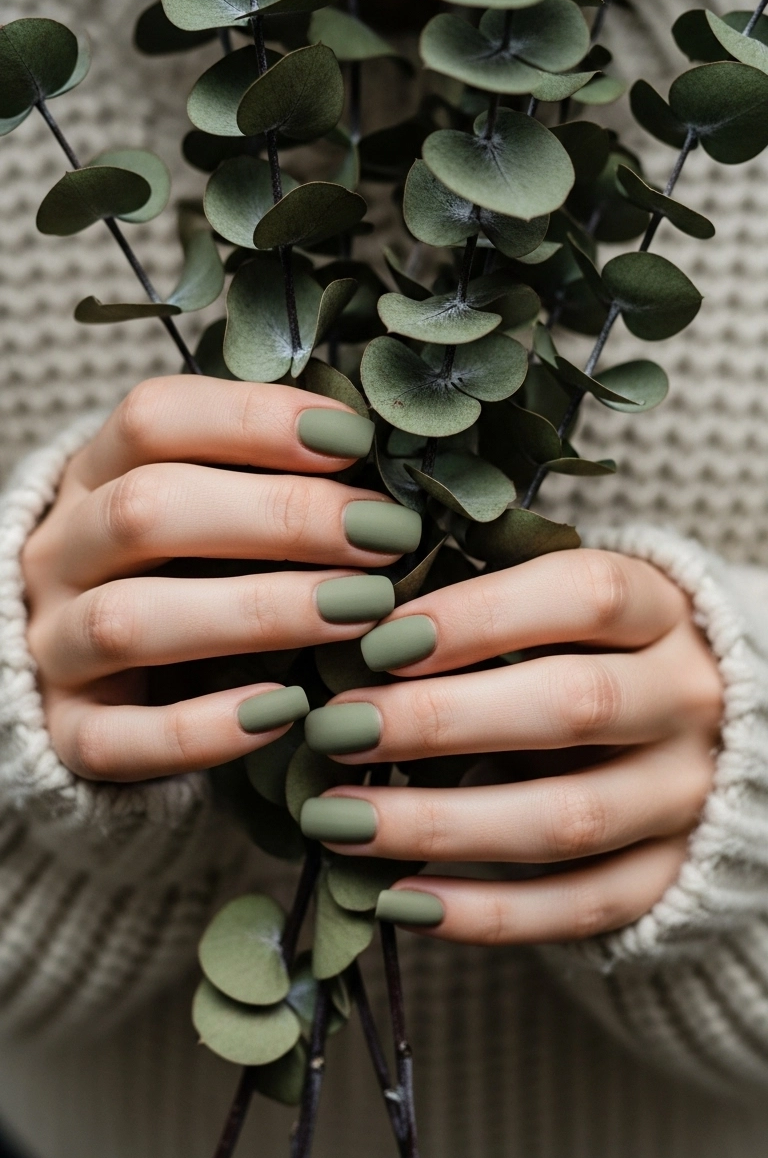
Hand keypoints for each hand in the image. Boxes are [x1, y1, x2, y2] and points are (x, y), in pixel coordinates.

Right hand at [22, 376, 419, 781]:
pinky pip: (116, 738)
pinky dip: (203, 729)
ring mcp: (52, 647)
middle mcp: (59, 553)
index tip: (354, 441)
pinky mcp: (67, 734)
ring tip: (360, 611)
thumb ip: (265, 486)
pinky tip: (287, 711)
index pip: (153, 419)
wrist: (89, 683)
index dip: (253, 419)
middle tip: (383, 534)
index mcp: (94, 477)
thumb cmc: (177, 579)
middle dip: (279, 517)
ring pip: (127, 620)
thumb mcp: (204, 514)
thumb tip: (387, 466)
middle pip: (146, 511)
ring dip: (256, 611)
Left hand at [301, 549, 723, 943]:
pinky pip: (579, 907)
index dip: (480, 616)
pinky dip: (485, 913)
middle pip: (576, 705)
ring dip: (440, 824)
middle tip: (337, 732)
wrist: (705, 742)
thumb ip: (477, 616)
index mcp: (663, 610)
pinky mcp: (670, 878)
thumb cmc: (587, 656)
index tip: (377, 641)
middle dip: (441, 721)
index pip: (587, 596)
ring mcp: (685, 796)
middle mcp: (688, 699)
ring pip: (570, 820)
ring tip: (338, 822)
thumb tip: (346, 630)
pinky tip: (399, 899)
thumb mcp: (556, 616)